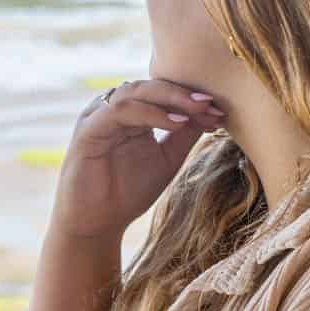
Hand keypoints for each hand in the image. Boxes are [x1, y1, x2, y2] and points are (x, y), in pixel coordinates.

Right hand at [49, 79, 226, 240]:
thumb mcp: (166, 160)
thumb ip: (184, 135)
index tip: (220, 111)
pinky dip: (150, 113)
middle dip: (184, 94)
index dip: (191, 99)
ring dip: (170, 98)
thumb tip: (211, 113)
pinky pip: (120, 111)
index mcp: (132, 113)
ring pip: (136, 91)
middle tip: (211, 104)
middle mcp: (114, 109)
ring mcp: (99, 116)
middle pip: (151, 86)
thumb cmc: (128, 192)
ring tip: (198, 110)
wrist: (96, 224)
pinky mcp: (88, 129)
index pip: (163, 94)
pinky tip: (176, 123)